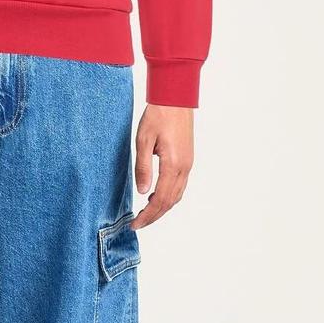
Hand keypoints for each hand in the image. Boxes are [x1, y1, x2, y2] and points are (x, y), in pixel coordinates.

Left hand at [132, 104, 194, 228]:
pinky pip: (180, 186)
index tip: (135, 224)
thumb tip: (143, 192)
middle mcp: (184, 168)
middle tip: (137, 224)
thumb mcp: (143, 140)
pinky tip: (156, 195)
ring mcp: (188, 165)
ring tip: (145, 213)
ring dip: (162, 208)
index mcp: (173, 165)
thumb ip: (143, 167)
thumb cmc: (158, 115)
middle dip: (154, 216)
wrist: (176, 98)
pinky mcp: (187, 160)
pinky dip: (169, 197)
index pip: (160, 200)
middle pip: (170, 202)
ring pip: (177, 195)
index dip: (148, 215)